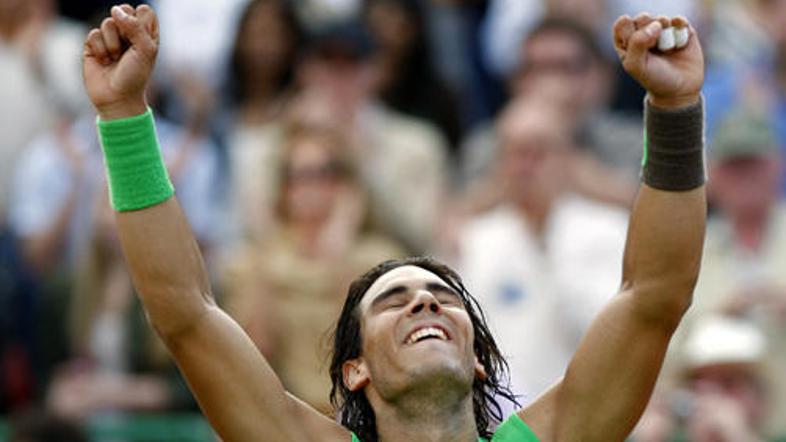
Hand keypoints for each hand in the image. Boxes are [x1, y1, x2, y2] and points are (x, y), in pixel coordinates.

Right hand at [83, 4, 158, 119]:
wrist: (117, 98)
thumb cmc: (135, 76)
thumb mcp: (145, 51)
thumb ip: (135, 27)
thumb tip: (115, 10)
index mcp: (146, 34)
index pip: (144, 11)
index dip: (141, 22)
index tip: (141, 40)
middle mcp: (129, 33)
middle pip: (124, 10)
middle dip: (125, 29)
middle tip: (128, 48)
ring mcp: (110, 38)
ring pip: (108, 22)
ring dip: (113, 44)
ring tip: (116, 59)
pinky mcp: (94, 44)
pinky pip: (94, 34)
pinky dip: (100, 49)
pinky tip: (104, 62)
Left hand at [613, 14, 703, 108]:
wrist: (679, 90)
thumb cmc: (653, 79)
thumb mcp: (636, 65)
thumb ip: (637, 43)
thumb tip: (656, 24)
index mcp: (627, 42)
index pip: (623, 24)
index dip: (629, 31)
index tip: (634, 44)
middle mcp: (644, 34)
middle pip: (642, 19)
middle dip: (646, 28)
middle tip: (652, 45)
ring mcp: (663, 32)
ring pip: (660, 19)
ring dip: (663, 30)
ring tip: (666, 47)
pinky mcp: (681, 31)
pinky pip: (679, 21)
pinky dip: (679, 25)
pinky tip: (679, 36)